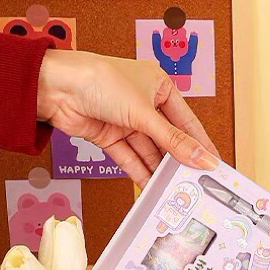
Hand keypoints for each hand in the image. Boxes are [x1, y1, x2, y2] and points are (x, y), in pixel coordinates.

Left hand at [36, 49, 219, 186]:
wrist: (54, 88)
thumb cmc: (97, 80)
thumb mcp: (144, 113)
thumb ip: (174, 141)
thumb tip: (203, 158)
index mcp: (159, 86)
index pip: (187, 121)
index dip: (200, 144)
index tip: (214, 164)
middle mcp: (144, 104)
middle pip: (168, 140)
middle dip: (179, 161)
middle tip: (195, 182)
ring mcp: (127, 122)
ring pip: (150, 152)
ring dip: (160, 171)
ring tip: (174, 189)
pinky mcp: (111, 137)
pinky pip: (132, 159)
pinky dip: (140, 173)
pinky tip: (151, 187)